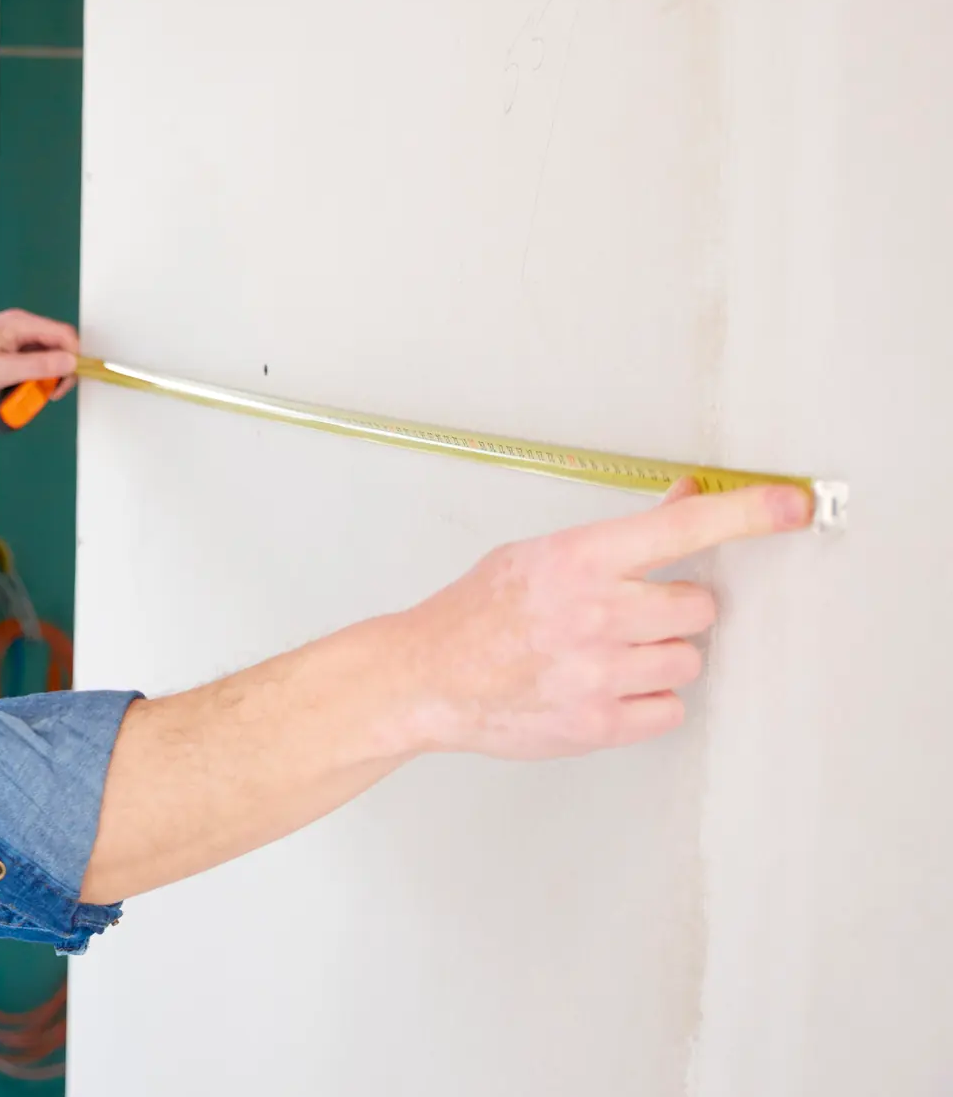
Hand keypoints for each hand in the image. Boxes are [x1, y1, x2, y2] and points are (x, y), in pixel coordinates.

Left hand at [0, 310, 79, 399]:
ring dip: (38, 378)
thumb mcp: (2, 370)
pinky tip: (11, 388)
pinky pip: (27, 362)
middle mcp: (20, 326)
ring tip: (21, 392)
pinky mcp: (5, 348)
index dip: (72, 361)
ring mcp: (12, 336)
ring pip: (42, 357)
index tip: (61, 385)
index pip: (66, 337)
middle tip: (42, 394)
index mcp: (22, 324)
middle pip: (56, 347)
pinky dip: (25, 378)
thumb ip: (39, 366)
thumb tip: (71, 363)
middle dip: (54, 373)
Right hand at [385, 478, 813, 758]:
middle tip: (626, 614)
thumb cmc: (478, 613)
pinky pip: (669, 708)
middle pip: (699, 606)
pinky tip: (606, 686)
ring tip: (609, 654)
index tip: (793, 503)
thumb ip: (620, 535)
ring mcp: (599, 671)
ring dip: (661, 656)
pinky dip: (646, 699)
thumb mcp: (541, 554)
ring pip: (689, 659)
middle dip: (672, 609)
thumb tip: (687, 499)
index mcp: (580, 558)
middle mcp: (596, 612)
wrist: (428, 676)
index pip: (684, 527)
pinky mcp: (600, 723)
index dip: (748, 512)